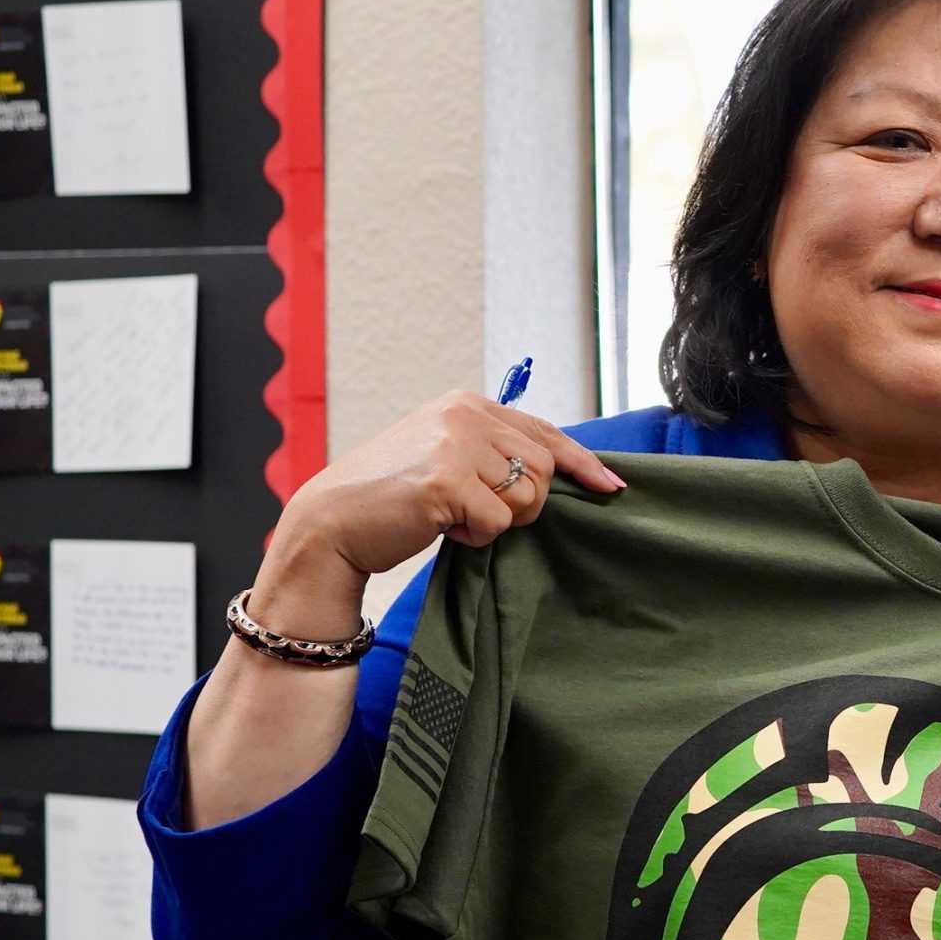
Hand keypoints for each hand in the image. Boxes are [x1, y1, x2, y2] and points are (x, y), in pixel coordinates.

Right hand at [259, 391, 623, 620]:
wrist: (330, 523)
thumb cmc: (390, 496)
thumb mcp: (447, 454)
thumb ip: (493, 451)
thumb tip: (560, 470)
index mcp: (467, 404)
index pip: (544, 432)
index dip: (582, 463)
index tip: (610, 486)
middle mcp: (464, 414)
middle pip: (543, 468)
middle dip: (524, 502)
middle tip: (479, 512)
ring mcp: (455, 445)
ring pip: (527, 495)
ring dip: (499, 520)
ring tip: (453, 515)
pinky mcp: (446, 481)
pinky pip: (498, 522)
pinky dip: (476, 536)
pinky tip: (440, 526)